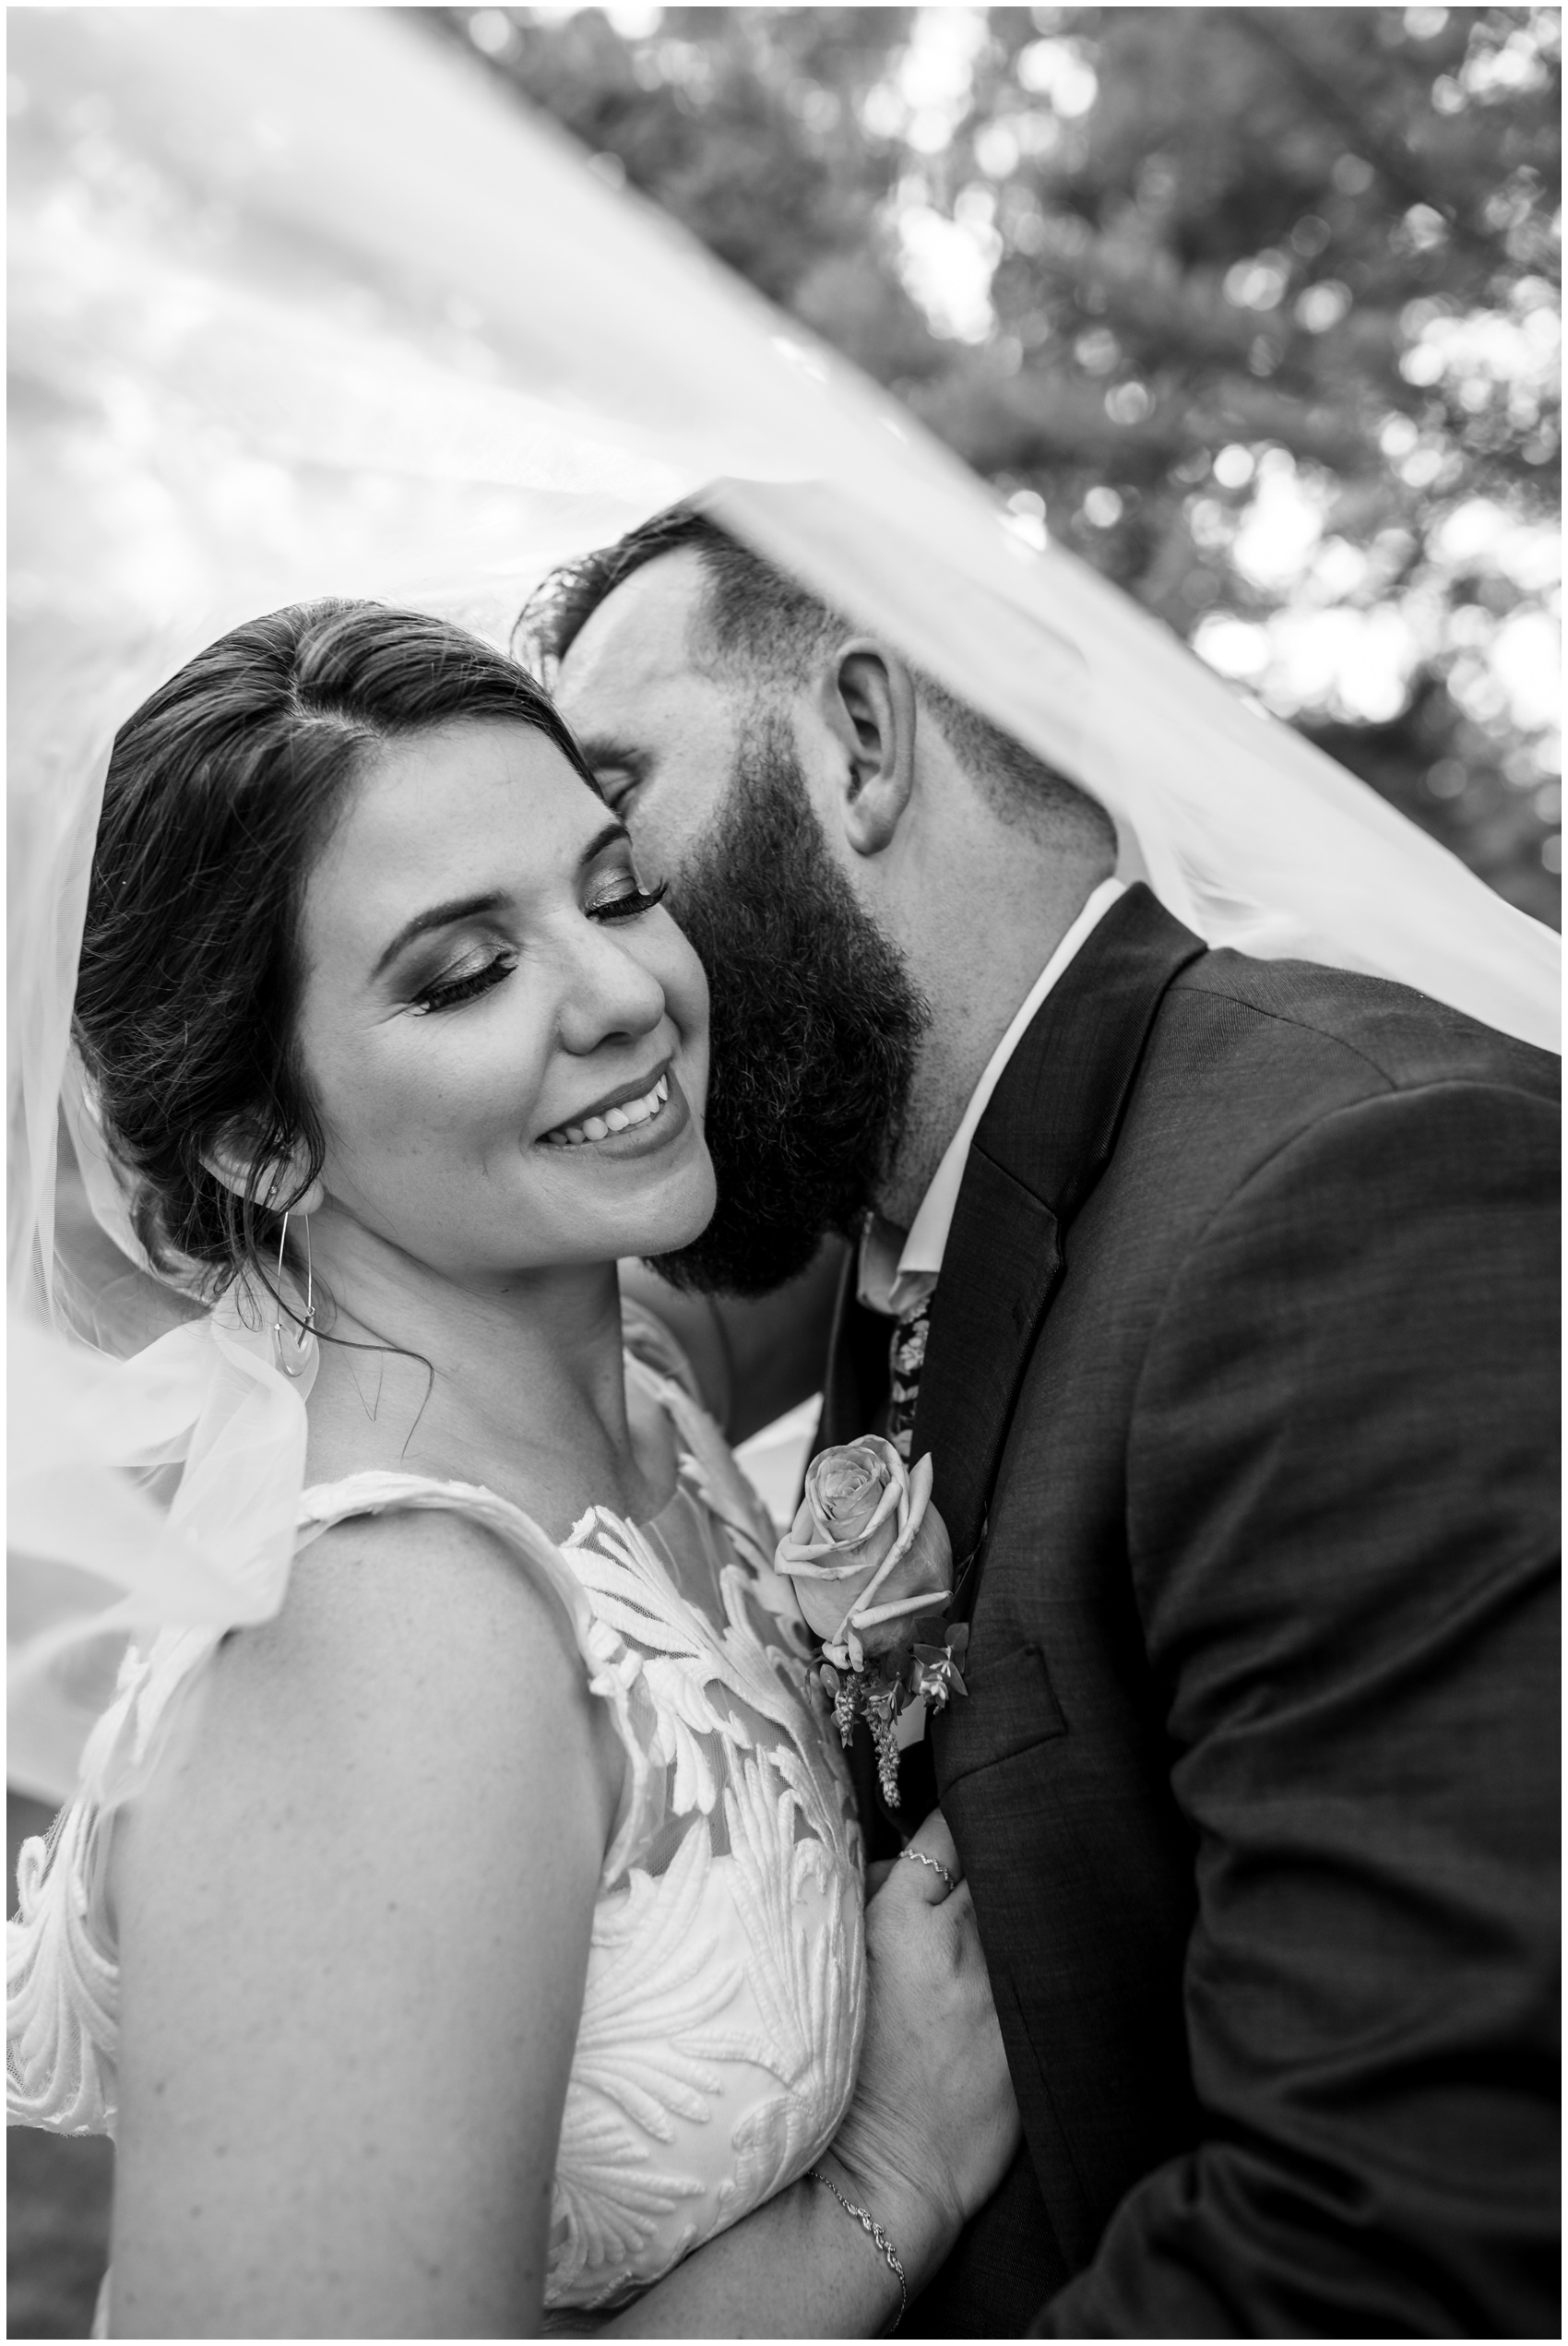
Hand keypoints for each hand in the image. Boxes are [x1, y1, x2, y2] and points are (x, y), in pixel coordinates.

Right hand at [826, 1811, 1020, 2294]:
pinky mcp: (1034, 2033)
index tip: (959, 1830)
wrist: (879, 2177)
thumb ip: (867, 1907)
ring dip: (1023, 1906)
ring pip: (1029, 1910)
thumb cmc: (843, 2075)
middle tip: (998, 1860)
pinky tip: (1043, 1966)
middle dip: (995, 1858)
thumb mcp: (836, 1972)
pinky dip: (1045, 1960)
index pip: (943, 1835)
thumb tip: (896, 1866)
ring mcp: (1005, 1989)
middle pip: (995, 1863)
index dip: (954, 1826)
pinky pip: (1049, 1970)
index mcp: (901, 1923)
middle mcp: (962, 1945)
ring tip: (1019, 1913)